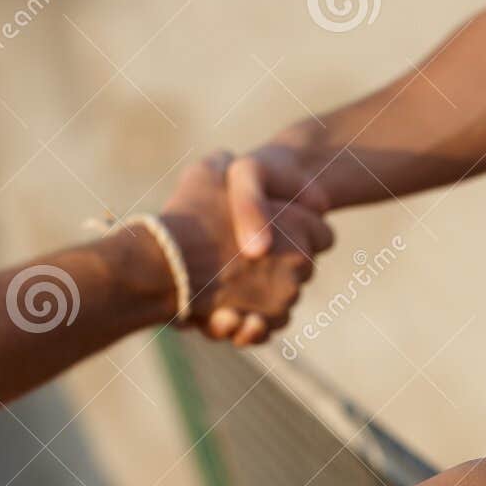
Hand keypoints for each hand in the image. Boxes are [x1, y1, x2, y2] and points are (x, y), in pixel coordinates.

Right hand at [158, 150, 333, 345]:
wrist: (162, 267)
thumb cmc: (187, 218)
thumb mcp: (209, 170)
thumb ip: (229, 164)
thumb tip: (230, 161)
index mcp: (298, 227)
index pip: (323, 234)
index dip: (300, 231)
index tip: (274, 231)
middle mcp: (299, 265)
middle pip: (304, 267)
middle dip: (281, 262)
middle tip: (245, 255)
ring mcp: (284, 299)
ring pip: (285, 296)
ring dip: (263, 292)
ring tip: (230, 282)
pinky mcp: (264, 324)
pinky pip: (270, 324)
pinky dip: (253, 320)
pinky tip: (231, 308)